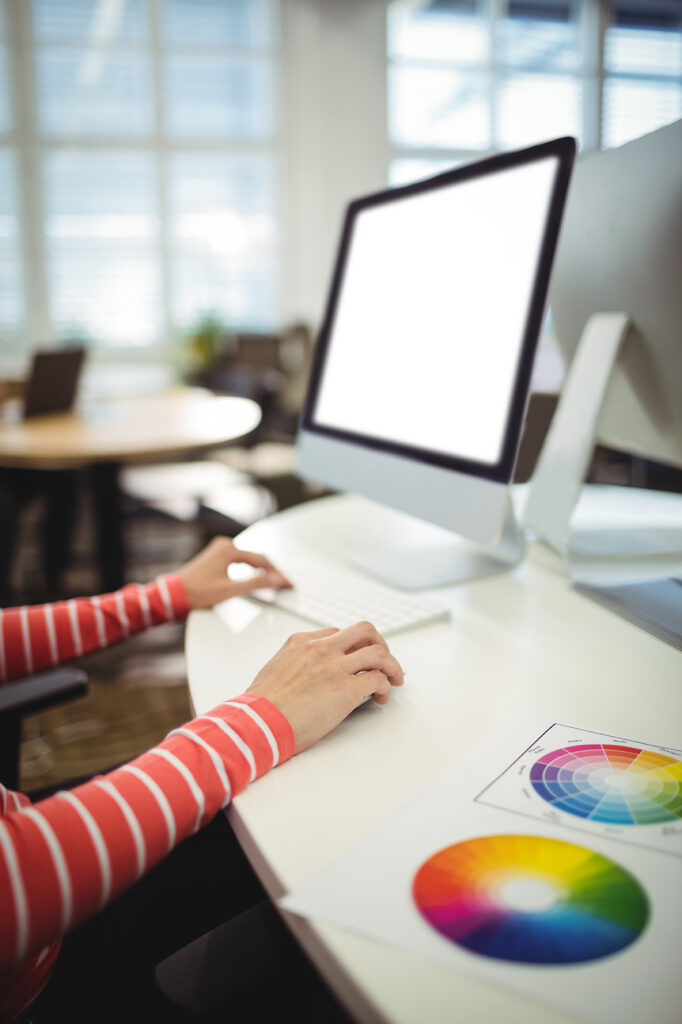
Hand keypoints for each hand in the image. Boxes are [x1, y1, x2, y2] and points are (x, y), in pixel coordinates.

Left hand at [178, 536, 291, 609]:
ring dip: (261, 568)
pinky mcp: (215, 556)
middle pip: (256, 557)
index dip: (277, 572)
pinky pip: (239, 559)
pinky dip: (250, 567)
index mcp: (229, 550)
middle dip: (271, 570)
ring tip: (273, 579)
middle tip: (284, 581)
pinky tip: (255, 574)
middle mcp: (224, 545)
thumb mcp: (230, 590)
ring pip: (247, 558)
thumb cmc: (197, 592)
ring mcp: (219, 549)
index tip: (288, 582)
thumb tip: (273, 580)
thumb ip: (254, 584)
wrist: (175, 594)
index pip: (261, 560)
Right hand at [247, 621, 403, 752]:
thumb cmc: (260, 706)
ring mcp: (334, 666)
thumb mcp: (275, 669)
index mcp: (301, 642)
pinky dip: (386, 687)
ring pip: (378, 652)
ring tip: (394, 678)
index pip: (337, 633)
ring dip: (392, 665)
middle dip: (379, 644)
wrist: (256, 723)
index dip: (351, 646)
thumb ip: (295, 663)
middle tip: (383, 660)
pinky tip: (381, 696)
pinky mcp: (346, 689)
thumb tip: (308, 674)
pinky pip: (378, 679)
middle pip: (364, 630)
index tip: (356, 659)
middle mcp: (320, 648)